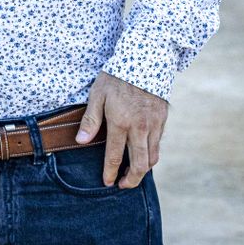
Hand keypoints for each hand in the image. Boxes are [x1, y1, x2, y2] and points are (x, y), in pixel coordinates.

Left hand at [75, 71, 167, 188]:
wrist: (146, 59)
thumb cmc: (116, 76)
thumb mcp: (97, 95)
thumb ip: (90, 120)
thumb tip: (81, 142)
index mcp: (121, 122)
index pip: (115, 156)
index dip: (111, 173)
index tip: (108, 183)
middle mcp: (140, 127)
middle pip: (140, 164)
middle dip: (132, 179)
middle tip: (123, 185)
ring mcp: (154, 124)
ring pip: (153, 157)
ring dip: (144, 169)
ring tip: (133, 174)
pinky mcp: (163, 119)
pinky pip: (159, 143)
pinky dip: (152, 154)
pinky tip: (143, 155)